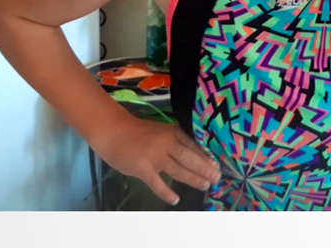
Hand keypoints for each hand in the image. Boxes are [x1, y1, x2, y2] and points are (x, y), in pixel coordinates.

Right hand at [92, 116, 220, 204]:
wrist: (113, 130)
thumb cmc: (137, 132)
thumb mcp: (161, 131)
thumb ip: (174, 141)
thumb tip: (193, 154)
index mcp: (172, 132)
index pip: (193, 146)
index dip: (206, 157)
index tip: (217, 165)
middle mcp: (166, 143)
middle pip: (190, 158)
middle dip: (205, 169)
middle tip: (217, 178)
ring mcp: (154, 156)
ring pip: (178, 170)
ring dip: (193, 179)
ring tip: (205, 185)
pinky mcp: (142, 168)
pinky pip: (157, 183)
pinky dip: (166, 192)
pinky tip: (175, 199)